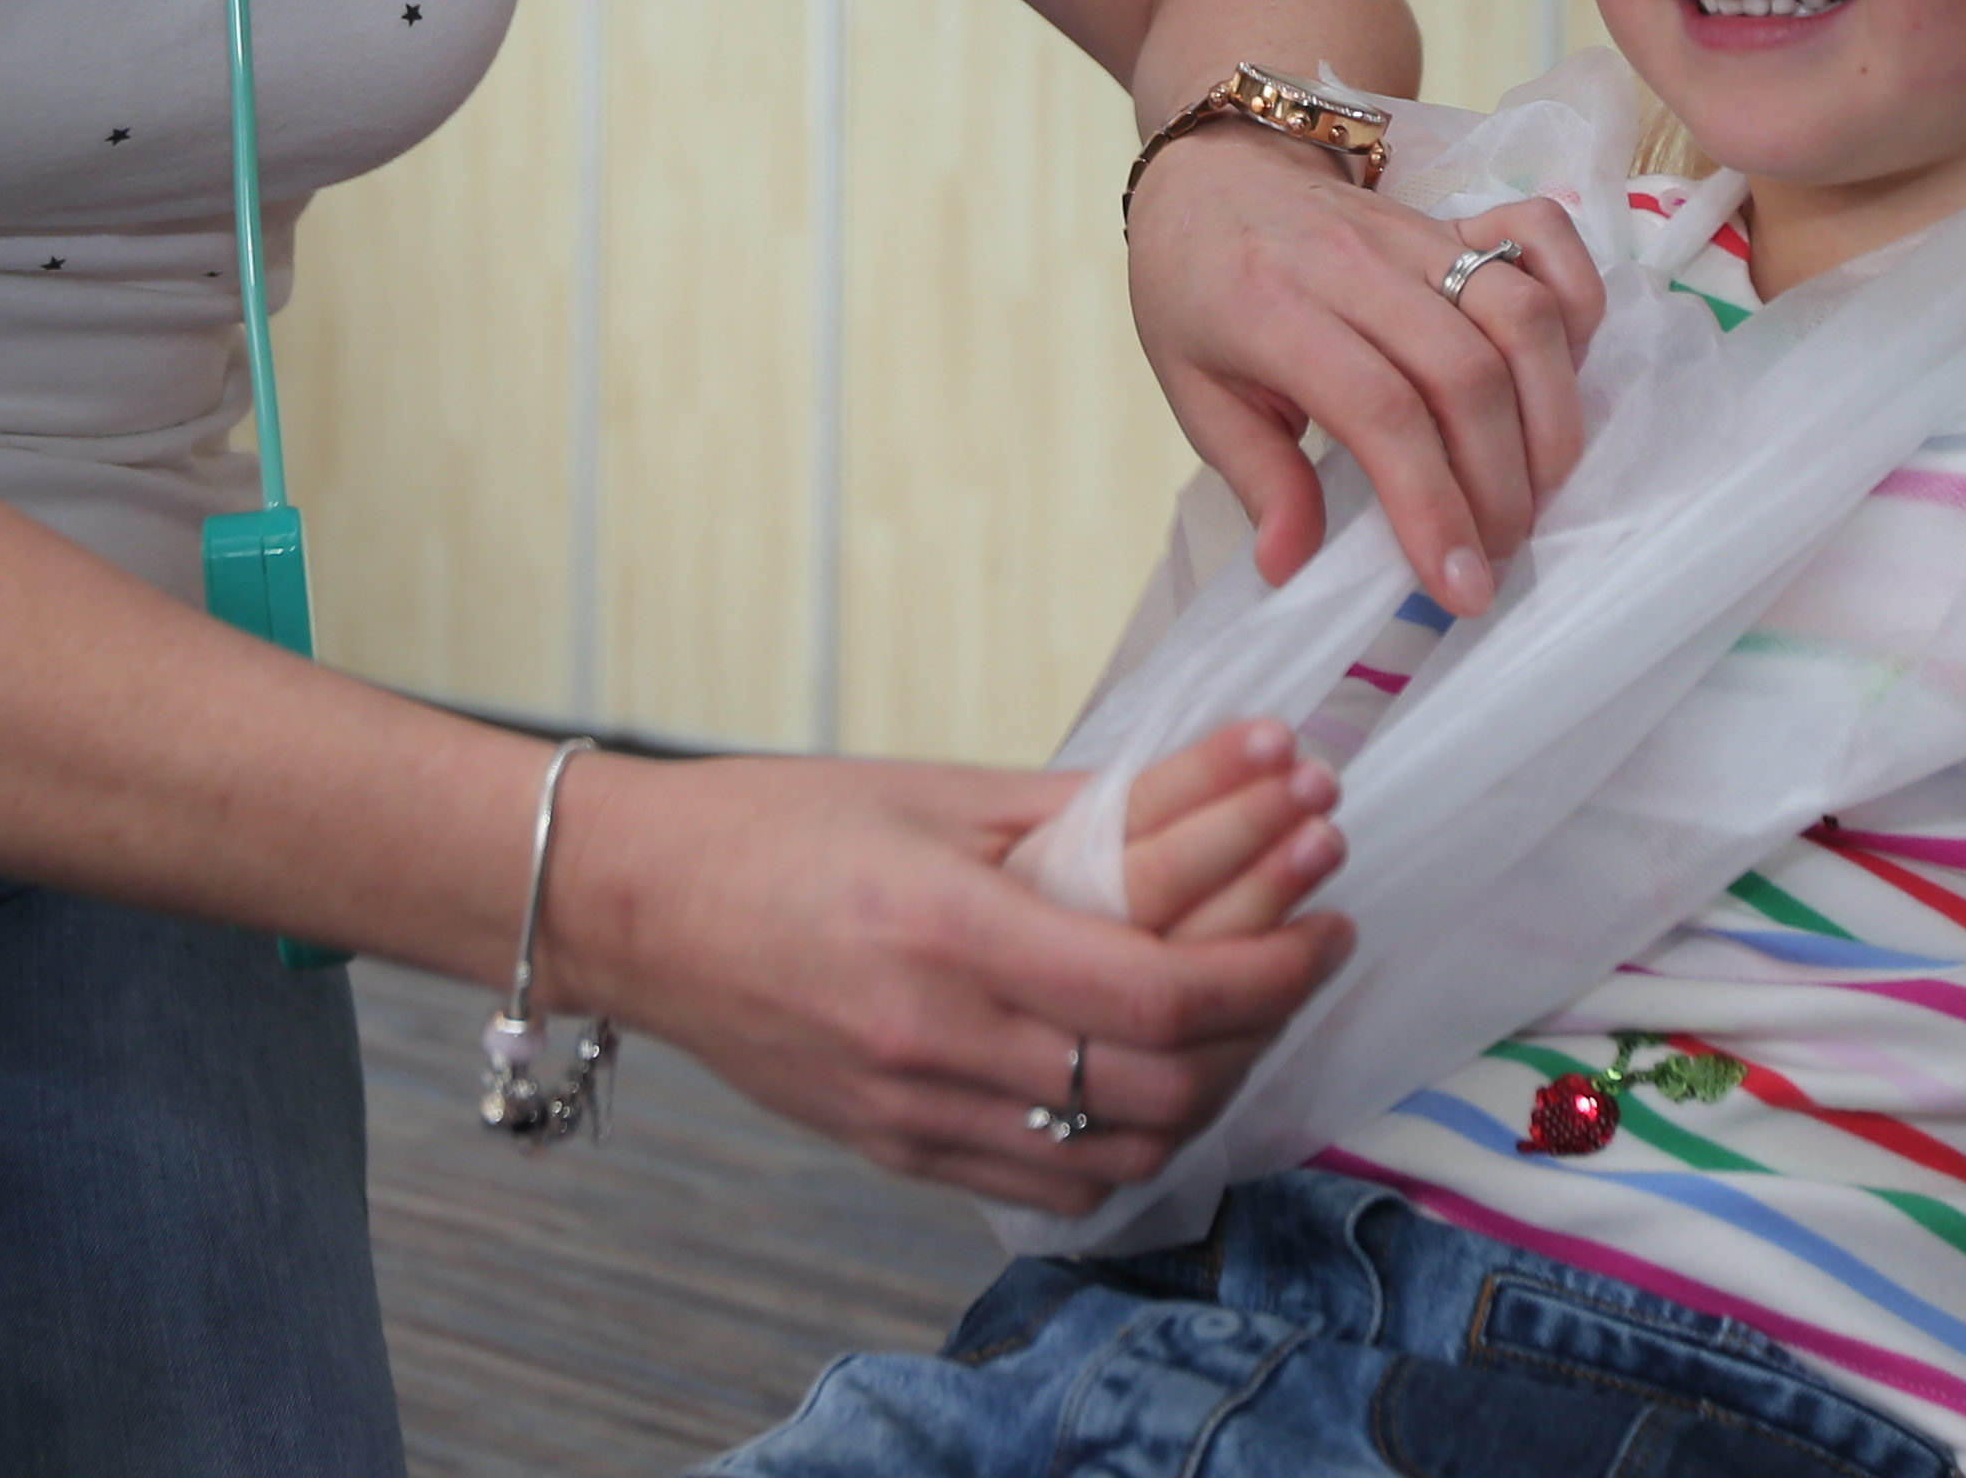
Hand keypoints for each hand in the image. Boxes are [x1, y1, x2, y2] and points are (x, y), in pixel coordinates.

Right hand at [544, 747, 1349, 1213]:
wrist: (635, 906)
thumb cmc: (774, 824)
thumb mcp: (934, 788)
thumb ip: (1081, 807)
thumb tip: (1227, 781)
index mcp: (947, 929)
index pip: (1155, 991)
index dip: (1268, 960)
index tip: (1329, 900)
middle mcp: (935, 1038)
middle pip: (1159, 1080)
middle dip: (1267, 1013)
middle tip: (1318, 940)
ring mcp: (913, 1111)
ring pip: (1121, 1148)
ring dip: (1212, 1087)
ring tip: (1252, 1009)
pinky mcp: (896, 1150)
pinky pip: (1052, 1183)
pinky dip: (1128, 1143)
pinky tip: (1160, 1081)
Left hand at [1126, 132, 1603, 615]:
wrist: (1212, 174)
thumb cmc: (1198, 292)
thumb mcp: (1192, 391)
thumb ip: (1254, 476)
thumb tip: (1290, 567)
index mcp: (1274, 311)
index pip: (1380, 411)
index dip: (1431, 505)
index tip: (1458, 586)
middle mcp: (1356, 264)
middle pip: (1466, 374)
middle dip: (1500, 485)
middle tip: (1498, 553)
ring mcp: (1415, 233)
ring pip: (1521, 314)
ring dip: (1549, 418)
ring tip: (1537, 493)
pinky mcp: (1456, 216)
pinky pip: (1544, 238)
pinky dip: (1577, 303)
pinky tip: (1562, 379)